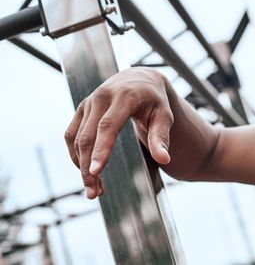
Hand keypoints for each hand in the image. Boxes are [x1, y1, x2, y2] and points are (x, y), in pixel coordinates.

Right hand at [64, 68, 172, 198]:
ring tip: (93, 189)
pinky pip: (72, 134)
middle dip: (87, 167)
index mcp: (124, 97)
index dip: (100, 149)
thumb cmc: (155, 100)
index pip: (108, 126)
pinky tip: (86, 171)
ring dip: (80, 165)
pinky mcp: (82, 108)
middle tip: (94, 194)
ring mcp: (89, 102)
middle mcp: (102, 97)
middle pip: (88, 136)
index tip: (95, 172)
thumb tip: (165, 159)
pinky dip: (75, 154)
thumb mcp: (164, 116)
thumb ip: (162, 137)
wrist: (141, 79)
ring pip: (76, 138)